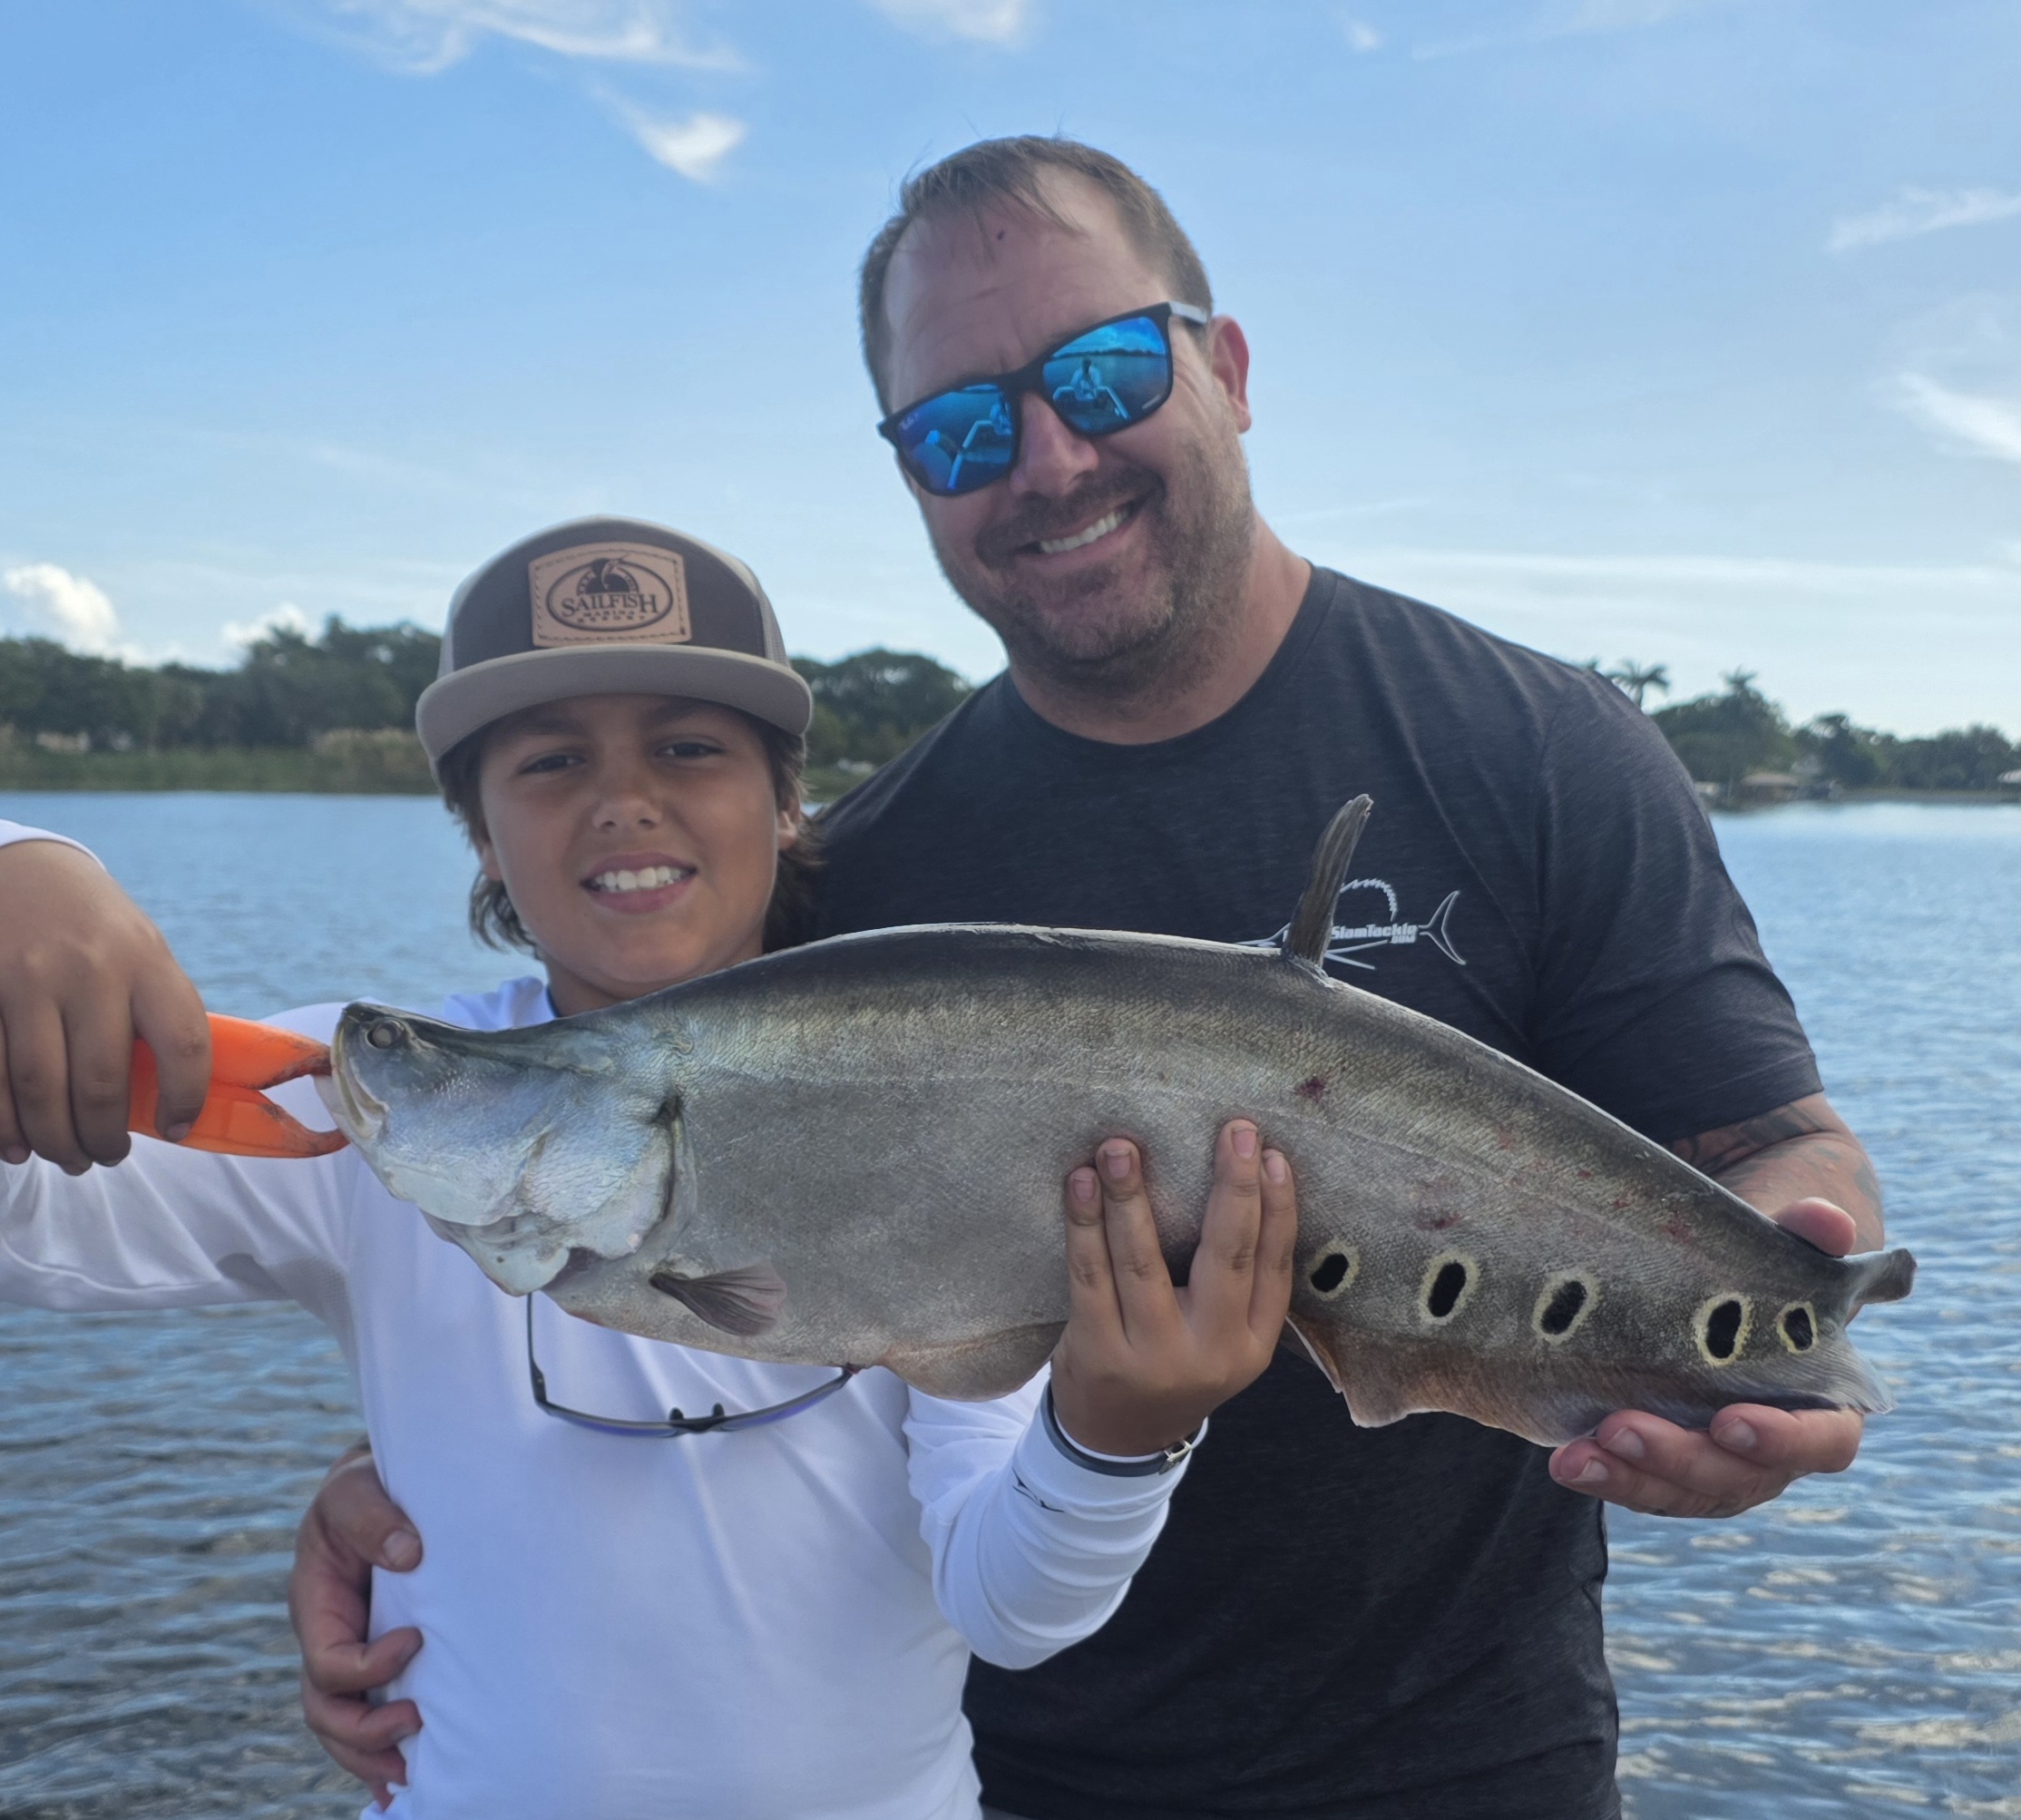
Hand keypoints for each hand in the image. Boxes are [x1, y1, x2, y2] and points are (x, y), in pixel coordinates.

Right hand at [0, 840, 209, 1170]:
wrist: (20, 868)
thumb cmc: (94, 925)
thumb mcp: (141, 950)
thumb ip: (154, 1012)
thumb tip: (166, 1099)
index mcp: (146, 959)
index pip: (183, 1044)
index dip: (185, 1099)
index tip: (176, 1127)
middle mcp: (89, 969)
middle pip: (101, 1082)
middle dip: (104, 1137)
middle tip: (106, 1156)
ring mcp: (26, 980)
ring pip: (40, 1089)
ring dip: (54, 1140)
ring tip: (67, 1156)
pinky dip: (3, 1124)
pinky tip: (15, 1144)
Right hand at [289, 1444, 424, 1808]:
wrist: (386, 1483)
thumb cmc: (367, 1485)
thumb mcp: (358, 1489)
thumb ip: (374, 1517)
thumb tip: (409, 1554)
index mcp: (316, 1607)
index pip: (329, 1663)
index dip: (367, 1668)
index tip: (416, 1642)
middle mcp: (329, 1638)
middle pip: (327, 1712)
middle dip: (364, 1734)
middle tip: (416, 1726)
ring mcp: (354, 1651)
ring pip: (345, 1726)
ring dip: (374, 1757)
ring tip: (413, 1776)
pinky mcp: (383, 1655)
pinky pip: (373, 1711)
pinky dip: (384, 1750)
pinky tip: (411, 1779)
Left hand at [1049, 1120, 1295, 1456]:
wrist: (1116, 1440)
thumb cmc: (1172, 1364)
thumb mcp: (1222, 1342)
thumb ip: (1233, 1285)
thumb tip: (1236, 1180)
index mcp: (1251, 1346)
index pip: (1276, 1267)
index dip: (1279, 1208)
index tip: (1272, 1153)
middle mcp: (1210, 1353)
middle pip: (1226, 1257)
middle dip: (1231, 1187)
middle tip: (1232, 1130)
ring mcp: (1152, 1356)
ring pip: (1143, 1262)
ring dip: (1130, 1197)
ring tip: (1120, 1147)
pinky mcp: (1097, 1353)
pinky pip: (1089, 1277)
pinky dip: (1083, 1226)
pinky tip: (1079, 1186)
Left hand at [1547, 1198, 1865, 1517]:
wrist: (1716, 1269)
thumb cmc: (1762, 1256)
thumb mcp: (1783, 1239)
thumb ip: (1810, 1232)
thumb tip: (1825, 1219)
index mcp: (1823, 1400)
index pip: (1822, 1440)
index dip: (1784, 1440)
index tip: (1729, 1421)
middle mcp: (1774, 1445)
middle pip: (1740, 1478)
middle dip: (1679, 1459)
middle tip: (1619, 1428)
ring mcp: (1718, 1459)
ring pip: (1684, 1490)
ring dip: (1631, 1480)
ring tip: (1576, 1458)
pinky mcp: (1667, 1459)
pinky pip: (1643, 1482)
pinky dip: (1607, 1475)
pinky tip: (1567, 1460)